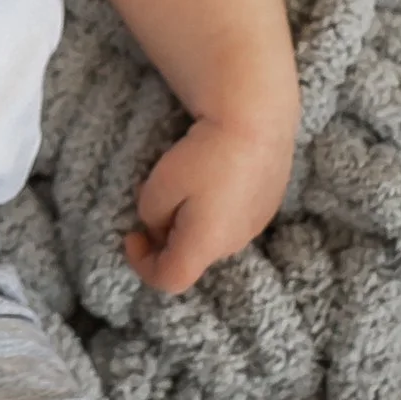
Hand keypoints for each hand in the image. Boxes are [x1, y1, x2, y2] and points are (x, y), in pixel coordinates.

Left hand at [125, 114, 291, 293]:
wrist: (257, 119)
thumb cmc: (203, 155)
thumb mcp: (159, 187)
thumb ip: (152, 215)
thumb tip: (160, 224)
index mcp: (206, 245)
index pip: (170, 280)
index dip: (142, 265)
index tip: (131, 236)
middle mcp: (235, 242)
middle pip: (192, 256)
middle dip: (166, 238)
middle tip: (155, 201)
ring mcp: (257, 223)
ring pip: (213, 236)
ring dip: (191, 222)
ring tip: (184, 184)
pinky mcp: (270, 202)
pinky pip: (233, 218)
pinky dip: (214, 209)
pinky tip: (212, 175)